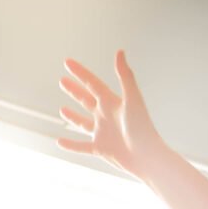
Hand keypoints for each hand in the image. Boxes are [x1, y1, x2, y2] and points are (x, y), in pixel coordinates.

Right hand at [57, 50, 162, 177]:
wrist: (148, 157)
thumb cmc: (142, 128)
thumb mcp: (132, 98)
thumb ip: (125, 76)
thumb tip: (120, 52)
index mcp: (112, 102)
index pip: (92, 83)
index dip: (80, 72)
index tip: (67, 62)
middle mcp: (107, 116)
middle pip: (87, 100)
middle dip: (74, 90)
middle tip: (62, 81)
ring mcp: (103, 133)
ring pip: (83, 123)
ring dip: (72, 116)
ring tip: (62, 109)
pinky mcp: (101, 149)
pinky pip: (82, 146)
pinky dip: (70, 145)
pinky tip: (59, 141)